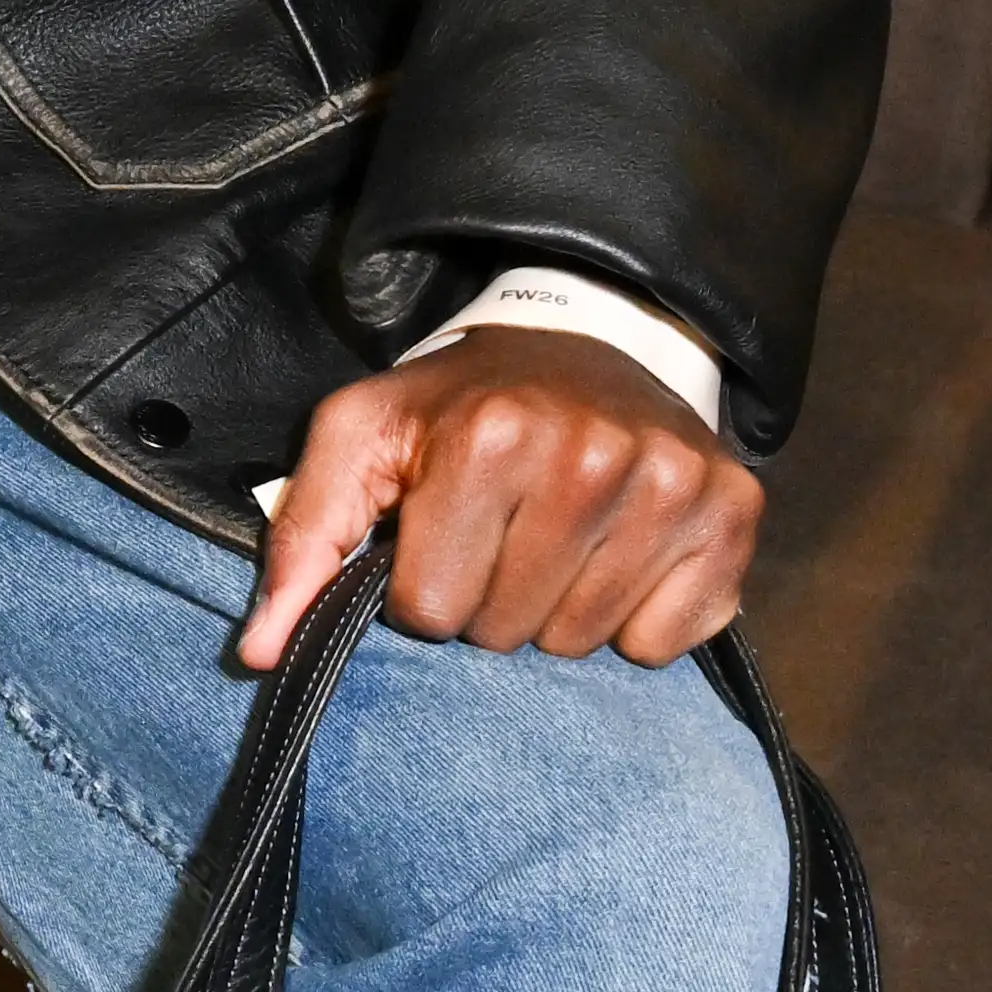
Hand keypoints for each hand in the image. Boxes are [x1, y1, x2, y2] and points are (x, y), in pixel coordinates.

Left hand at [235, 326, 759, 675]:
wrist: (591, 338)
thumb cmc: (462, 403)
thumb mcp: (363, 437)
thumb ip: (303, 539)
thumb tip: (258, 653)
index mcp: (492, 436)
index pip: (432, 613)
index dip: (425, 588)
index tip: (443, 536)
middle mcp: (593, 457)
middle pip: (508, 634)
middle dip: (491, 601)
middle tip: (503, 535)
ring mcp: (673, 485)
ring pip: (583, 644)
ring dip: (558, 611)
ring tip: (558, 540)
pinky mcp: (733, 514)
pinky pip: (667, 642)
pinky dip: (638, 619)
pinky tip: (620, 554)